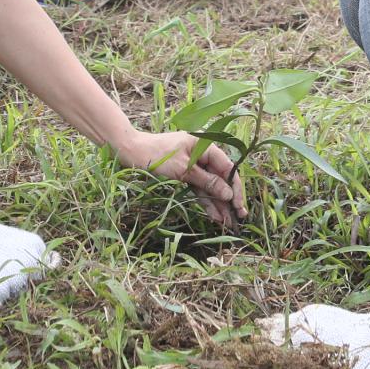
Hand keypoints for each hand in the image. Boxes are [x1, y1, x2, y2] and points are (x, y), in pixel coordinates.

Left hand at [115, 130, 247, 227]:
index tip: (239, 205)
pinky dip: (205, 201)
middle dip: (228, 199)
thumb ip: (206, 181)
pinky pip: (199, 188)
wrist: (130, 151)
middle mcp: (202, 154)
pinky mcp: (185, 173)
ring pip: (211, 186)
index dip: (235, 188)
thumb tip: (228, 194)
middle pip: (221, 178)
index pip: (228, 168)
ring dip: (218, 203)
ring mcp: (194, 164)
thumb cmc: (156, 155)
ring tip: (227, 223)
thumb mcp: (183, 169)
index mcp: (205, 145)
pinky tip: (214, 215)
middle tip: (237, 218)